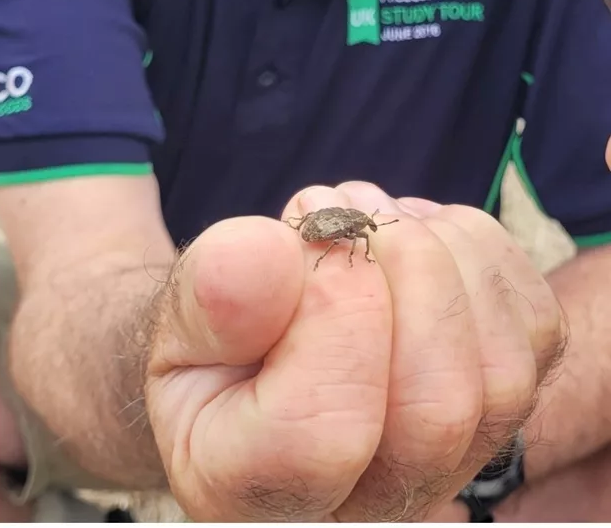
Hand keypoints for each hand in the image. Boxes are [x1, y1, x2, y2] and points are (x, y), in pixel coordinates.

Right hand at [143, 181, 565, 520]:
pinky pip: (533, 337)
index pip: (326, 434)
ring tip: (365, 210)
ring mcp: (438, 474)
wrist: (240, 363)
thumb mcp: (169, 323)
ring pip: (500, 378)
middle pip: (436, 412)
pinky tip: (413, 236)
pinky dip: (483, 258)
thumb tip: (269, 253)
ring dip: (440, 258)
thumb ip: (205, 299)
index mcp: (248, 492)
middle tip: (337, 206)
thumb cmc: (204, 348)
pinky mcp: (495, 424)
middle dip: (402, 275)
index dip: (332, 319)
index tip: (300, 238)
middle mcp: (358, 506)